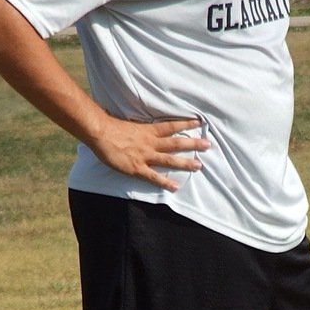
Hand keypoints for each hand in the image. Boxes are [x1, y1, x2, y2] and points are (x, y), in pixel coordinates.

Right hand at [90, 115, 209, 191]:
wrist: (101, 133)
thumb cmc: (112, 127)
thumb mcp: (131, 124)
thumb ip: (141, 127)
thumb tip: (146, 125)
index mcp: (148, 130)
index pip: (171, 126)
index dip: (186, 124)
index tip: (199, 123)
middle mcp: (150, 143)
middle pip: (176, 143)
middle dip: (193, 144)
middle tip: (208, 145)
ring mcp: (145, 156)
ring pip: (169, 159)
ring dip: (185, 162)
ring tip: (199, 166)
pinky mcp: (137, 168)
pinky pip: (153, 176)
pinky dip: (165, 182)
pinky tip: (175, 186)